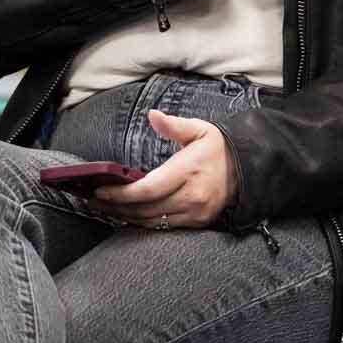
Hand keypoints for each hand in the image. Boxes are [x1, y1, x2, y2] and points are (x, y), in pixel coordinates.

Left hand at [94, 111, 236, 229]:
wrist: (248, 169)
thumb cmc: (219, 148)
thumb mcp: (199, 129)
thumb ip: (173, 125)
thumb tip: (153, 115)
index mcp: (188, 170)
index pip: (147, 189)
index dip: (120, 193)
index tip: (100, 189)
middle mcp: (191, 195)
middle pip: (145, 208)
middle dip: (115, 206)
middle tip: (94, 200)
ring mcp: (195, 212)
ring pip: (151, 221)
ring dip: (125, 216)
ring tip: (105, 208)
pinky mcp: (197, 221)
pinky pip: (163, 227)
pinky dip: (143, 222)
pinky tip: (128, 215)